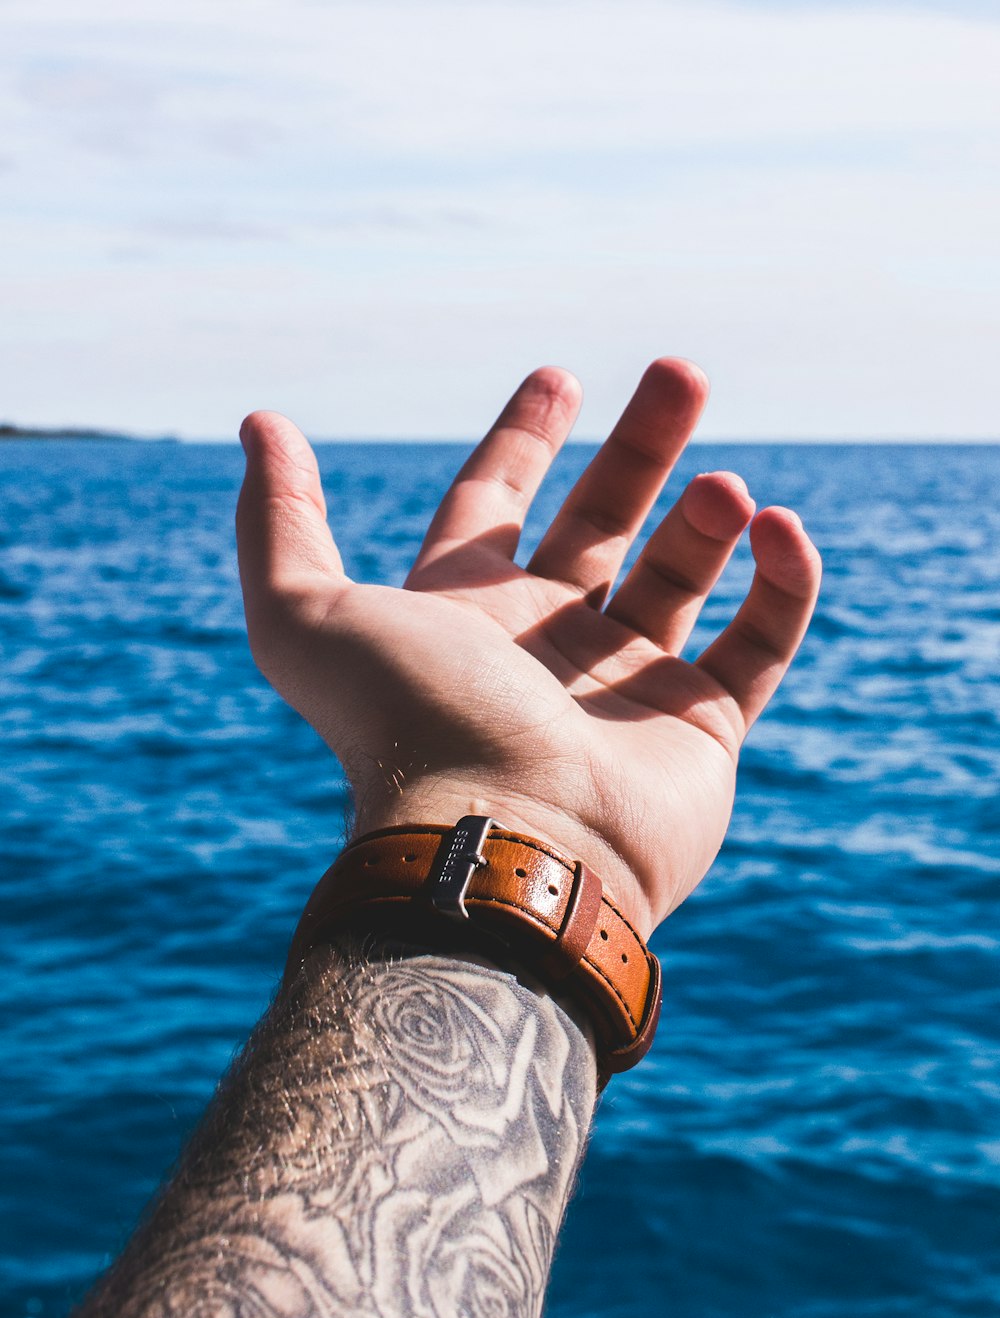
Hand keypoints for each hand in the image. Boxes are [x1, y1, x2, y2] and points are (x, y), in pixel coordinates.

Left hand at [236, 359, 820, 938]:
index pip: (496, 505)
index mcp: (468, 612)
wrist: (506, 852)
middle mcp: (547, 646)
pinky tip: (780, 529)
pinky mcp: (702, 731)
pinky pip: (759, 644)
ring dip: (707, 518)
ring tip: (722, 489)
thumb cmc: (410, 728)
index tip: (559, 377)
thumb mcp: (310, 616)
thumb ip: (279, 521)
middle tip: (680, 373)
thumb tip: (261, 422)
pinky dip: (781, 585)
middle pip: (602, 522)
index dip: (523, 439)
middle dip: (640, 448)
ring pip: (681, 575)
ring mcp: (628, 688)